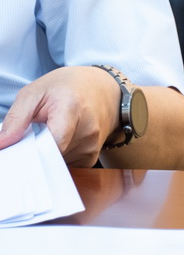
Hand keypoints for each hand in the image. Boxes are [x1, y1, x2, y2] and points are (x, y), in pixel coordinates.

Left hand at [0, 66, 121, 166]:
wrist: (102, 88)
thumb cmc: (66, 88)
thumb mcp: (35, 92)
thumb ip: (16, 118)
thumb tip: (1, 145)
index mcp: (72, 108)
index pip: (52, 142)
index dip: (31, 152)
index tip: (16, 154)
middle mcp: (88, 130)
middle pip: (50, 156)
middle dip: (33, 152)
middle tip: (29, 137)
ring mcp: (92, 145)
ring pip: (55, 163)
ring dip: (45, 155)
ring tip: (47, 134)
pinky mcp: (92, 157)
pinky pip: (65, 166)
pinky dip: (56, 158)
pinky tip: (59, 141)